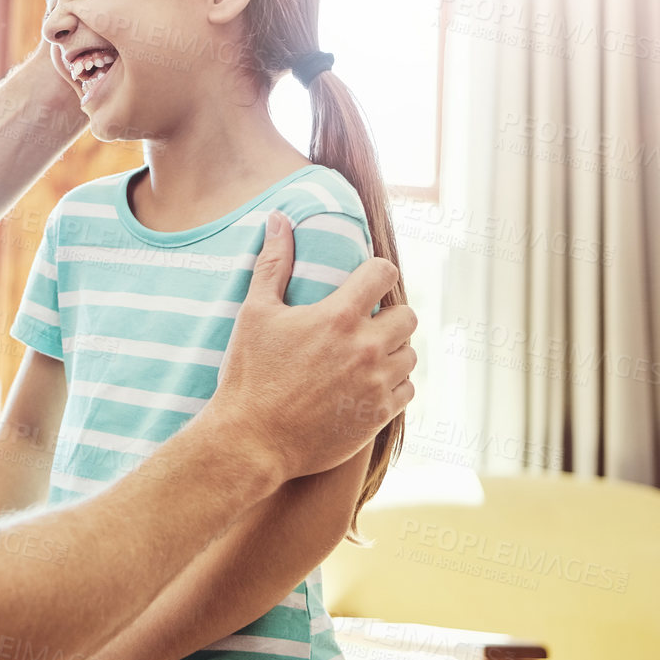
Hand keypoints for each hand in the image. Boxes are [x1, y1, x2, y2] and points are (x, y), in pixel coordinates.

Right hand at [210, 211, 416, 480]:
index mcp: (338, 316)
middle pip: (408, 315)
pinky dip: (394, 385)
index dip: (376, 273)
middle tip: (365, 324)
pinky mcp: (379, 415)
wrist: (251, 441)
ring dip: (393, 351)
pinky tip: (368, 385)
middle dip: (390, 314)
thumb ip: (273, 263)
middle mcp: (365, 348)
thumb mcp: (255, 313)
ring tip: (365, 357)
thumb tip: (278, 218)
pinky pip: (408, 390)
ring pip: (410, 354)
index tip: (364, 284)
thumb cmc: (248, 375)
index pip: (384, 272)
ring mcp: (376, 384)